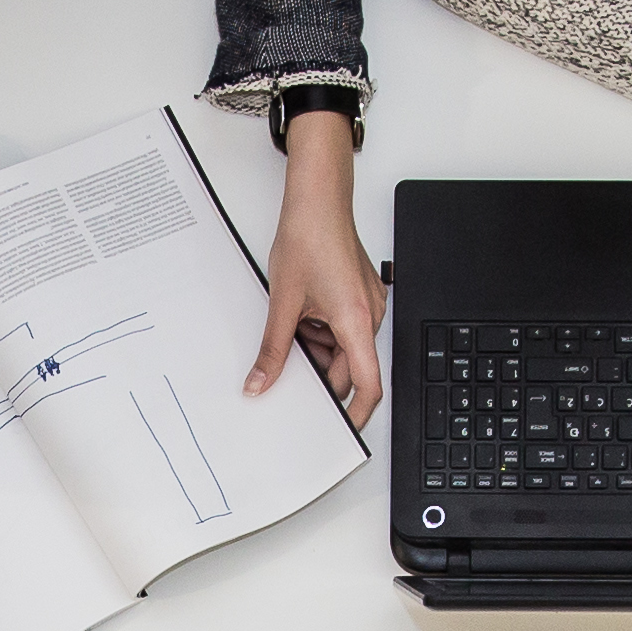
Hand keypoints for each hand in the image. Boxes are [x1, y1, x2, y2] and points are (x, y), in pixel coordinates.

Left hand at [255, 120, 385, 425]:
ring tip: (290, 325)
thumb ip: (273, 349)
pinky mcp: (359, 295)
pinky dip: (320, 330)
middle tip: (288, 371)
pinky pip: (342, 327)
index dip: (358, 414)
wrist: (317, 200)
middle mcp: (369, 315)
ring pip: (342, 346)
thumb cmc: (308, 238)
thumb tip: (261, 383)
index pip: (368, 385)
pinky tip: (299, 315)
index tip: (343, 430)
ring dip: (317, 347)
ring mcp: (367, 304)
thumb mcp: (283, 303)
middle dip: (320, 372)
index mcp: (356, 321)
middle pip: (350, 366)